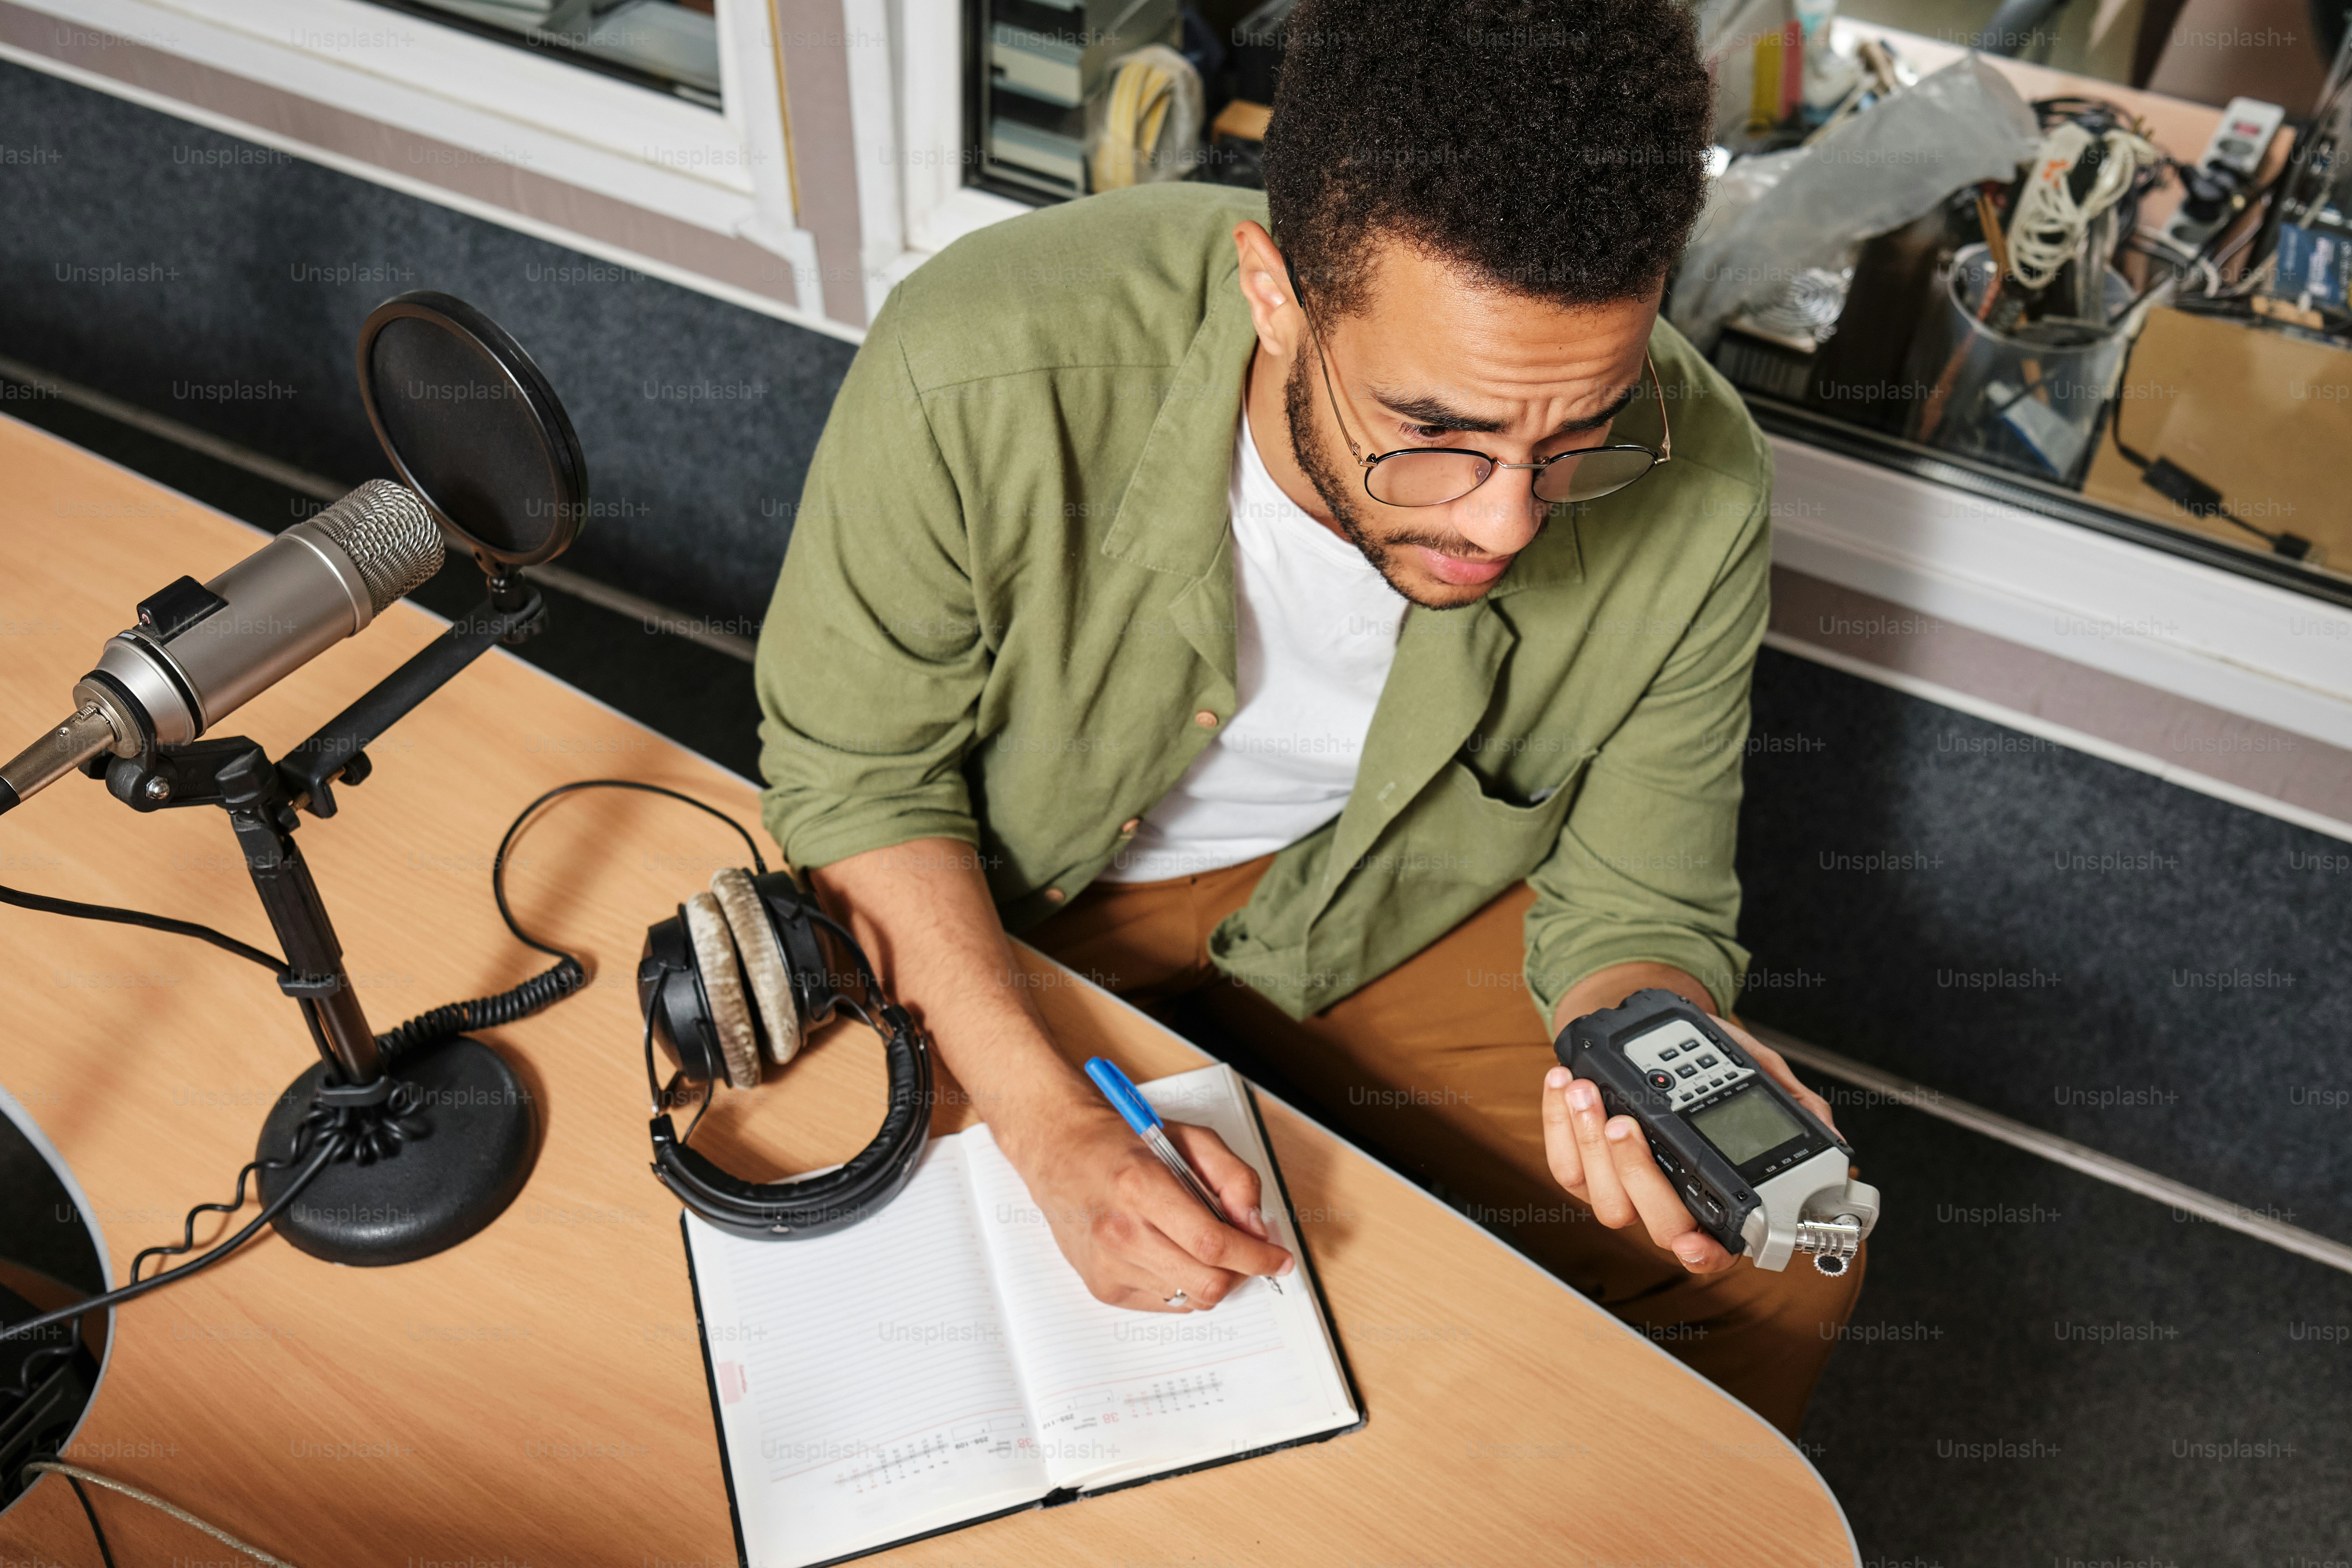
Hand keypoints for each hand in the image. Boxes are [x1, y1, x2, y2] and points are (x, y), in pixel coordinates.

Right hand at [1003, 1100, 1295, 1312]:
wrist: (1059, 1150)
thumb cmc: (1122, 1142)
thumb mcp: (1189, 1138)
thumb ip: (1234, 1177)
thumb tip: (1256, 1227)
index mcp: (1141, 1188)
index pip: (1214, 1244)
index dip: (1257, 1257)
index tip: (1279, 1259)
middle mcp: (1120, 1232)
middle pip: (1208, 1282)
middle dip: (1243, 1272)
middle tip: (1250, 1253)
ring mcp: (1108, 1265)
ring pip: (1192, 1298)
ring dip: (1213, 1277)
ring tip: (1202, 1244)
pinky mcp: (1102, 1287)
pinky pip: (1167, 1303)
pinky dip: (1183, 1284)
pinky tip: (1172, 1253)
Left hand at [1540, 1017, 1837, 1275]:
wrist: (1651, 1037)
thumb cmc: (1708, 1062)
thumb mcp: (1757, 1072)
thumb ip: (1792, 1103)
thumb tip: (1827, 1136)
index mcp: (1715, 1200)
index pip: (1714, 1247)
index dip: (1703, 1254)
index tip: (1693, 1244)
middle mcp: (1666, 1205)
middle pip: (1650, 1220)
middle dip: (1634, 1173)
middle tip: (1625, 1123)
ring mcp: (1620, 1192)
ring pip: (1602, 1198)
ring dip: (1589, 1144)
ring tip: (1589, 1092)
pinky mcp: (1580, 1171)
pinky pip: (1563, 1166)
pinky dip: (1556, 1125)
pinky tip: (1564, 1084)